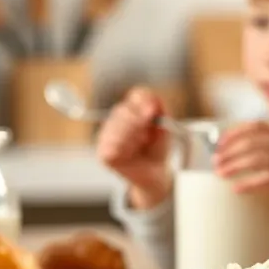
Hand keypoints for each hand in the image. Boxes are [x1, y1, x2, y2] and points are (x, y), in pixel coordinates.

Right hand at [95, 87, 171, 208]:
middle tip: (146, 135)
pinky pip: (112, 147)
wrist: (155, 172)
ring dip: (132, 138)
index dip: (143, 101)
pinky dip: (124, 150)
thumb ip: (161, 112)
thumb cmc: (157, 148)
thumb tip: (155, 101)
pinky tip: (130, 153)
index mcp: (135, 109)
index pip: (137, 95)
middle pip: (123, 110)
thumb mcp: (165, 130)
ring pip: (116, 128)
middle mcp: (118, 118)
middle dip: (138, 123)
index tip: (152, 112)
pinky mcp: (103, 152)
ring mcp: (108, 134)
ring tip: (140, 145)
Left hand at [213, 121, 268, 236]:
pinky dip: (249, 184)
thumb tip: (233, 152)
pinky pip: (266, 180)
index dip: (235, 132)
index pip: (256, 126)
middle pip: (252, 142)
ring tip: (221, 174)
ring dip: (235, 166)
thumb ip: (267, 148)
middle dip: (230, 152)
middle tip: (216, 163)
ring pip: (257, 159)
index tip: (220, 144)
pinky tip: (237, 188)